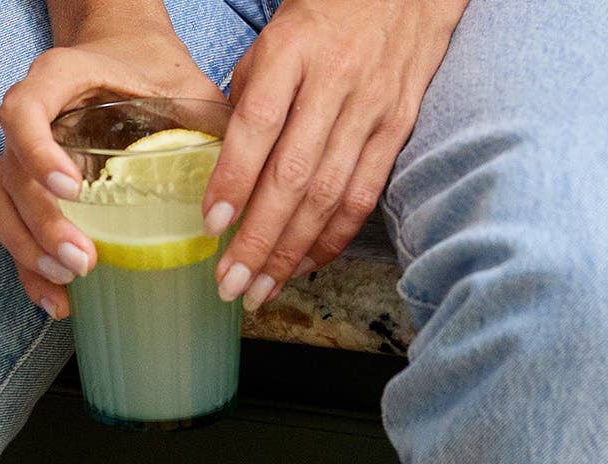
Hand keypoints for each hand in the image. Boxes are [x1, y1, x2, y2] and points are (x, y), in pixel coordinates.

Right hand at [0, 24, 224, 319]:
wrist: (123, 52)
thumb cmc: (152, 68)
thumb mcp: (185, 82)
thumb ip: (208, 119)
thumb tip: (245, 185)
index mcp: (59, 80)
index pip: (24, 111)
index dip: (38, 151)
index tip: (72, 189)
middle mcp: (30, 117)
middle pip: (13, 174)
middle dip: (42, 225)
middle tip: (82, 261)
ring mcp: (22, 155)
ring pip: (2, 206)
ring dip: (29, 253)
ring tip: (68, 285)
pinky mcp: (26, 188)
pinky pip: (12, 229)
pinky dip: (30, 269)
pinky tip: (59, 301)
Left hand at [202, 0, 467, 309]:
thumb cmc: (328, 14)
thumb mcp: (276, 36)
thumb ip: (250, 96)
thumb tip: (226, 167)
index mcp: (293, 50)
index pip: (258, 123)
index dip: (234, 179)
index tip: (211, 225)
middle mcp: (334, 82)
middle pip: (293, 176)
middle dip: (258, 240)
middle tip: (230, 284)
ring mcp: (370, 110)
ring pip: (327, 197)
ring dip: (290, 254)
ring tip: (260, 292)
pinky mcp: (396, 130)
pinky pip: (361, 197)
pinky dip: (331, 239)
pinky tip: (304, 266)